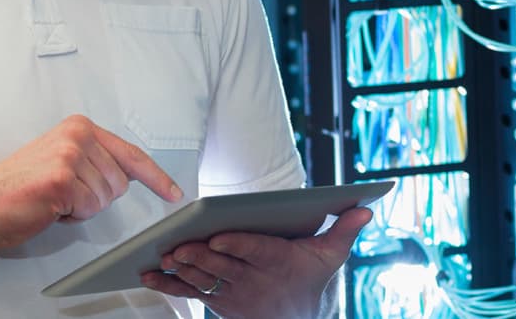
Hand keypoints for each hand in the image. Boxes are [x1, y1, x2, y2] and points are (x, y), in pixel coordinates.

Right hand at [0, 115, 181, 249]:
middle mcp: (77, 135)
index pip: (131, 154)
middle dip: (96, 198)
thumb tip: (131, 175)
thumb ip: (96, 161)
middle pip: (121, 183)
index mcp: (79, 127)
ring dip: (82, 208)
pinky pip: (88, 208)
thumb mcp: (63, 161)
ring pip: (105, 198)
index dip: (156, 177)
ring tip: (52, 198)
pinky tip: (48, 206)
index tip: (174, 193)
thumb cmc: (20, 188)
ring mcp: (69, 155)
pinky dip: (71, 216)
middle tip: (63, 194)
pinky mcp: (61, 179)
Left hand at [142, 208, 373, 318]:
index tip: (219, 238)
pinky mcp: (217, 300)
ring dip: (181, 269)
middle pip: (223, 267)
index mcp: (279, 261)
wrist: (296, 318)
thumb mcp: (331, 255)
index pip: (255, 252)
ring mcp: (233, 292)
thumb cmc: (309, 278)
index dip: (237, 245)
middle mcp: (254, 279)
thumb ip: (345, 229)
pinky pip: (189, 291)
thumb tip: (366, 208)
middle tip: (179, 247)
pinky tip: (149, 274)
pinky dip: (167, 284)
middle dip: (200, 257)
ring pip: (203, 279)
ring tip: (164, 257)